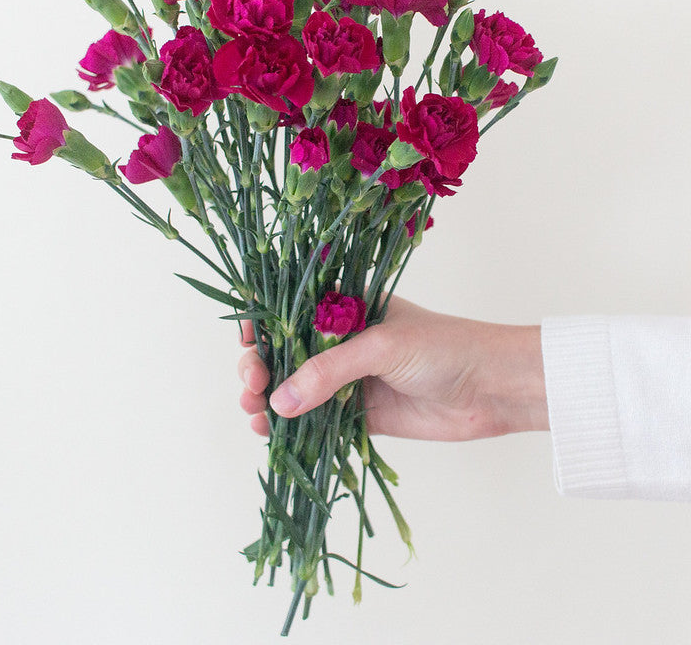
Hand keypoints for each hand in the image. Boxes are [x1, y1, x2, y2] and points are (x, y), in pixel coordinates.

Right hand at [238, 295, 548, 440]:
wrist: (492, 388)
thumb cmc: (442, 347)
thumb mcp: (380, 347)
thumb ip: (328, 371)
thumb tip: (277, 402)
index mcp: (345, 307)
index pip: (290, 312)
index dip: (263, 328)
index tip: (248, 346)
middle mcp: (341, 340)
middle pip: (285, 353)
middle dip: (261, 367)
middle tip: (252, 385)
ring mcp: (348, 377)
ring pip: (295, 388)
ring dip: (269, 399)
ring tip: (253, 412)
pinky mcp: (359, 412)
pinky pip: (315, 419)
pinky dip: (291, 426)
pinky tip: (270, 432)